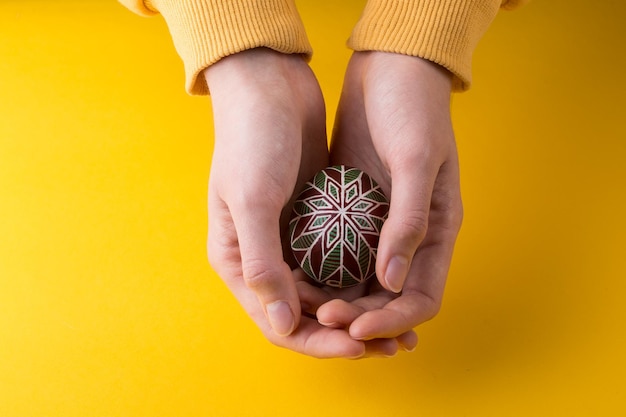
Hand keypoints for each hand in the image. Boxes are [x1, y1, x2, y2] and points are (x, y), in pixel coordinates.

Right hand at [204, 48, 369, 357]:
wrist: (269, 86)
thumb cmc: (252, 139)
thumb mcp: (252, 199)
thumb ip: (263, 264)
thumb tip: (283, 325)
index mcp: (237, 262)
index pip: (279, 323)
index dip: (319, 342)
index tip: (359, 346)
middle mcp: (262, 257)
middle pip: (305, 314)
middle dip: (344, 333)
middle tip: (389, 346)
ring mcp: (288, 239)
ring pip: (325, 291)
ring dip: (357, 310)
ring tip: (397, 326)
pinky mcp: (312, 220)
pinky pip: (338, 261)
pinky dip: (360, 277)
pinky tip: (388, 285)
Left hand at [313, 51, 462, 342]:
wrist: (390, 67)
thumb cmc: (412, 107)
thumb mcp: (415, 159)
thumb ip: (408, 221)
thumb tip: (391, 281)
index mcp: (439, 230)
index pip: (422, 299)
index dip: (392, 321)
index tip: (356, 329)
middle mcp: (411, 235)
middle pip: (388, 297)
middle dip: (360, 316)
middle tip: (322, 319)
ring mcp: (380, 223)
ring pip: (361, 280)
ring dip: (339, 298)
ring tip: (307, 307)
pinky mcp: (355, 208)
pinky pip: (341, 250)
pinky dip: (325, 268)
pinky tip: (299, 275)